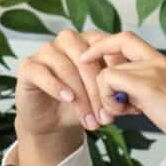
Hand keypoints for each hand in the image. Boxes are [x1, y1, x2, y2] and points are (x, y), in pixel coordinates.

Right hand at [12, 29, 114, 165]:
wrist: (54, 123)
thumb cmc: (81, 106)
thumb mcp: (105, 98)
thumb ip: (119, 91)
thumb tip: (137, 97)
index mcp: (89, 42)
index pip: (105, 45)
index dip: (115, 70)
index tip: (123, 94)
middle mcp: (67, 42)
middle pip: (84, 56)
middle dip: (97, 88)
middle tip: (106, 114)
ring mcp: (45, 52)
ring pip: (64, 65)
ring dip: (80, 94)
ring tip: (90, 119)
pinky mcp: (27, 66)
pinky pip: (41, 71)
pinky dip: (56, 86)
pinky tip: (67, 99)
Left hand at [78, 32, 165, 165]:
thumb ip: (143, 92)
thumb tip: (118, 96)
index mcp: (164, 64)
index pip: (126, 39)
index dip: (104, 46)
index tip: (90, 62)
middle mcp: (159, 61)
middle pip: (114, 43)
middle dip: (97, 65)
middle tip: (99, 92)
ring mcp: (154, 71)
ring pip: (107, 70)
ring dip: (104, 96)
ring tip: (120, 114)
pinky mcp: (149, 86)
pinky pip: (109, 80)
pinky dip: (107, 100)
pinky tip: (123, 115)